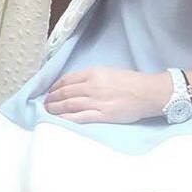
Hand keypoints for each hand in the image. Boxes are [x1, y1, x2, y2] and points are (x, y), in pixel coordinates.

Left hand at [44, 67, 172, 123]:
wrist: (147, 92)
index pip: (68, 79)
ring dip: (55, 108)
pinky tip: (58, 119)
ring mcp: (97, 101)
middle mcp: (93, 86)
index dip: (56, 86)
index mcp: (95, 73)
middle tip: (45, 103)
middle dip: (52, 98)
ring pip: (69, 105)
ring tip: (48, 111)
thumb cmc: (131, 81)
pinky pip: (79, 117)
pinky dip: (66, 118)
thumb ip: (93, 77)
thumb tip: (76, 84)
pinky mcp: (102, 115)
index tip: (50, 91)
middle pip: (65, 92)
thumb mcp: (109, 72)